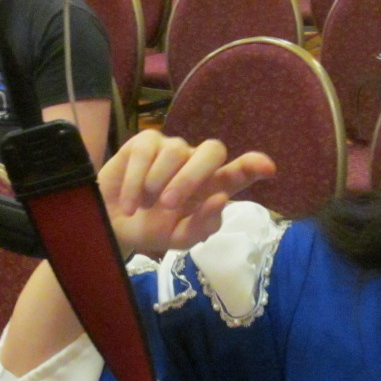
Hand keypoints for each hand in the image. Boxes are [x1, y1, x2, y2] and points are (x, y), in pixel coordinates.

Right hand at [99, 130, 274, 258]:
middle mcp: (196, 163)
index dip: (253, 166)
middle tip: (169, 205)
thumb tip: (221, 200)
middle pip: (212, 150)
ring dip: (158, 181)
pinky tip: (130, 203)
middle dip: (192, 176)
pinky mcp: (145, 142)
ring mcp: (171, 149)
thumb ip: (203, 225)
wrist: (112, 226)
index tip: (268, 169)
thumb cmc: (152, 230)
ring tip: (144, 206)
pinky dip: (136, 180)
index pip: (239, 172)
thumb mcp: (179, 239)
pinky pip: (146, 151)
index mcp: (212, 187)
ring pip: (175, 151)